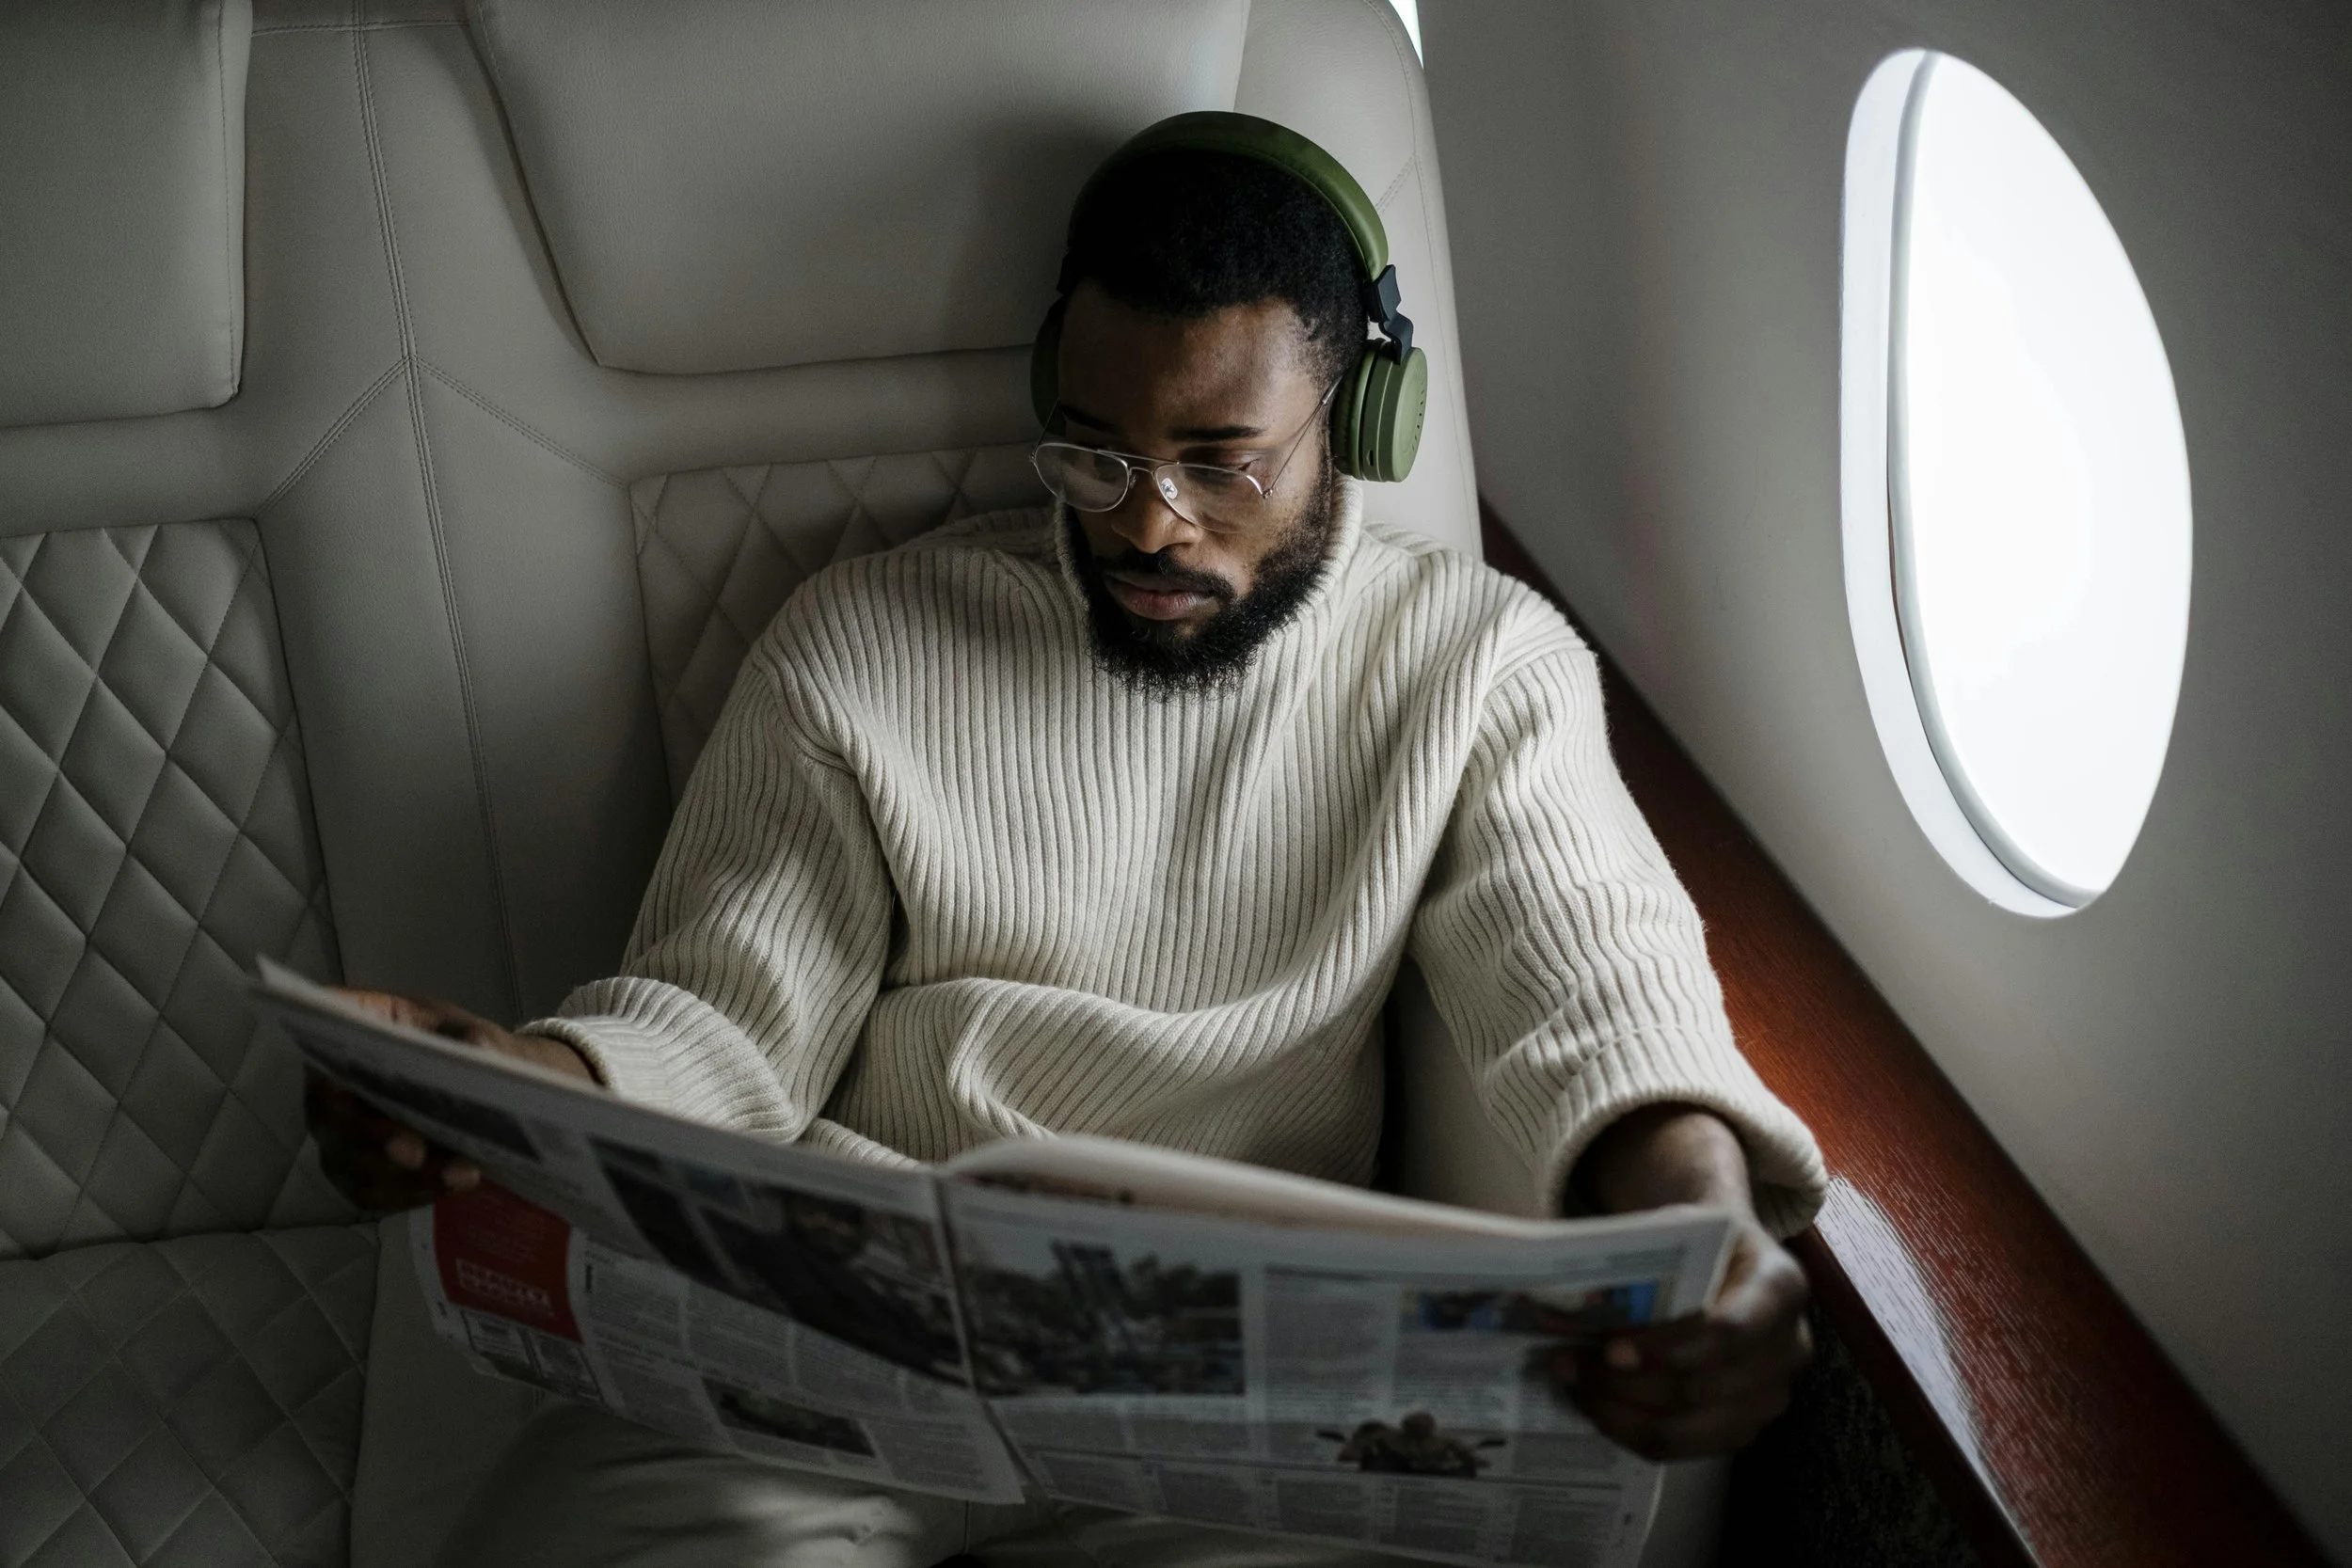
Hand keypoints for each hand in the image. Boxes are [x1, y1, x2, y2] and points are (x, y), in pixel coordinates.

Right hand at [304, 990, 596, 1211]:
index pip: (323, 1045)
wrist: (484, 1087)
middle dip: (374, 1138)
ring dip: (404, 1176)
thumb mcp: (475, 1033)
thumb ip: (475, 1040)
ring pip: (352, 1163)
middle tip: (415, 1150)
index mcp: (354, 1035)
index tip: (347, 1089)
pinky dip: (412, 1193)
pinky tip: (451, 1184)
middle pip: (332, 1117)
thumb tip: (479, 1052)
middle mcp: (331, 1087)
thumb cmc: (465, 1048)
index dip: (329, 1067)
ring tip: (458, 1173)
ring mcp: (339, 1134)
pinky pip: (372, 1192)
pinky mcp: (357, 1172)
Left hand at [1550, 1104, 1811, 1458]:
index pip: (1729, 1332)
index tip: (1610, 1348)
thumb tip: (1567, 1292)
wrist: (1725, 1260)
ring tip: (1572, 1382)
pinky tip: (1595, 1402)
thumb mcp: (1678, 1226)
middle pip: (1702, 1389)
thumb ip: (1642, 1257)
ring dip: (1619, 1411)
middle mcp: (1789, 1348)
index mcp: (1780, 1286)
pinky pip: (1682, 1449)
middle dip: (1625, 1383)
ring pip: (1688, 1430)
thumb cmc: (1697, 1242)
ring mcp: (1772, 1396)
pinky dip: (1631, 1428)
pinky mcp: (1745, 1426)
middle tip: (1564, 1361)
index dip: (1668, 1348)